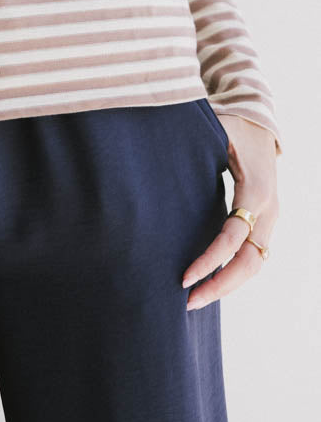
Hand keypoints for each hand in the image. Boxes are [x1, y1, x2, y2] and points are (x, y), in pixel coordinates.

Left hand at [182, 115, 278, 310]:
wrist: (259, 119)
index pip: (233, 237)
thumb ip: (190, 142)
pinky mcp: (266, 220)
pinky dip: (234, 272)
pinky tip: (211, 281)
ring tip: (195, 299)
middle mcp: (268, 209)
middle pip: (250, 261)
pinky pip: (254, 254)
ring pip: (255, 264)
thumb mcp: (213, 129)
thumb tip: (151, 150)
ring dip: (227, 284)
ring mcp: (270, 217)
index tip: (184, 277)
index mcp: (255, 190)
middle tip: (188, 302)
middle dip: (220, 285)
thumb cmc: (230, 123)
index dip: (210, 260)